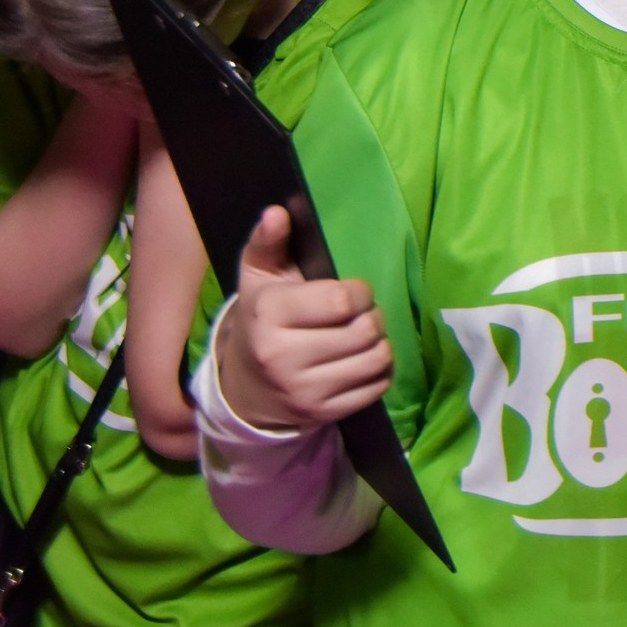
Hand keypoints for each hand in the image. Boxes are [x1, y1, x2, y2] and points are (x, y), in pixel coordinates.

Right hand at [216, 206, 390, 432]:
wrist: (246, 389)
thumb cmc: (262, 321)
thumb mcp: (259, 278)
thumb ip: (269, 243)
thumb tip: (278, 212)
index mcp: (268, 316)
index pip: (343, 300)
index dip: (360, 292)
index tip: (352, 293)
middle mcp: (282, 357)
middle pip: (365, 329)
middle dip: (372, 316)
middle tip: (358, 315)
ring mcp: (303, 391)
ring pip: (377, 359)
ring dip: (380, 343)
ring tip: (361, 336)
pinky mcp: (323, 414)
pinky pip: (378, 386)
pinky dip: (380, 371)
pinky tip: (360, 361)